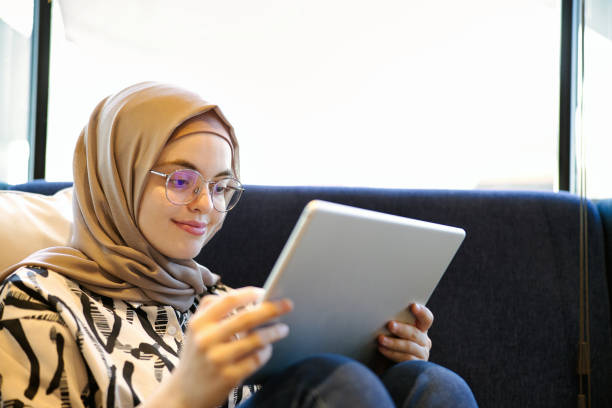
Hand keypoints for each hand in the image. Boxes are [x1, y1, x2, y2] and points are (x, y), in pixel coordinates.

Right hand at [150, 287, 292, 407]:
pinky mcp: (228, 377)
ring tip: (283, 328)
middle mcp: (206, 339)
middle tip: (288, 304)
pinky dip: (266, 352)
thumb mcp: (195, 330)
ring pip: (255, 339)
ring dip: (274, 332)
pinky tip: (268, 348)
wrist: (183, 394)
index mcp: (198, 323)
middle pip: (246, 318)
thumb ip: (214, 311)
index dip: (250, 294)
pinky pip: (256, 359)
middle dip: (271, 309)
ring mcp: (217, 359)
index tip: (265, 292)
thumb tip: (251, 297)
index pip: (229, 300)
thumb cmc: (197, 355)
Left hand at [377, 303, 432, 362]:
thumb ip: (394, 322)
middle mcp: (424, 341)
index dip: (422, 312)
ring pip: (410, 347)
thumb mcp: (392, 331)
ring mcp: (422, 354)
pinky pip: (405, 359)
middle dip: (402, 329)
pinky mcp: (415, 366)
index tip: (413, 306)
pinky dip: (392, 353)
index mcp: (421, 328)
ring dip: (394, 343)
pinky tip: (382, 349)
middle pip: (416, 333)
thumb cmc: (388, 341)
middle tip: (390, 324)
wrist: (384, 364)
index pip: (426, 318)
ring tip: (380, 339)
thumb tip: (383, 313)